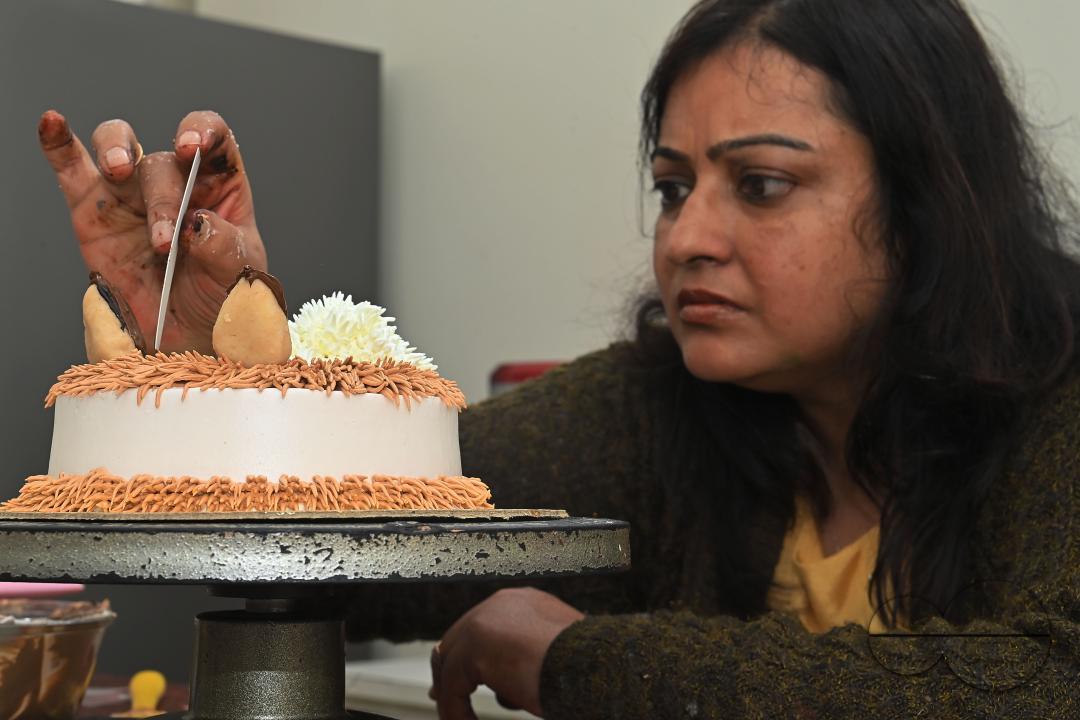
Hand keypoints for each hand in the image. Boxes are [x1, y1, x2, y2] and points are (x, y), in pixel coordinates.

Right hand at [38, 109, 266, 352]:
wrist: (184, 339)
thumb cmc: (218, 300)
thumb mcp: (237, 276)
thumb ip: (224, 247)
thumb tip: (197, 222)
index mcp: (218, 188)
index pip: (213, 138)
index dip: (202, 130)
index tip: (191, 147)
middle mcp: (174, 184)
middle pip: (162, 161)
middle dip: (163, 198)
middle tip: (164, 242)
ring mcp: (131, 195)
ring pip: (118, 147)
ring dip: (116, 150)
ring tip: (117, 172)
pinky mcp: (94, 213)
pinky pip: (73, 171)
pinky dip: (60, 146)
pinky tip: (52, 124)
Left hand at [429, 588, 583, 718]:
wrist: (598, 668)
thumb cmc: (587, 668)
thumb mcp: (552, 657)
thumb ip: (525, 660)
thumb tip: (507, 688)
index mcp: (522, 603)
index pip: (481, 627)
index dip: (467, 656)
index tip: (457, 679)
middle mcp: (502, 604)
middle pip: (458, 639)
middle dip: (449, 672)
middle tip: (441, 696)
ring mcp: (486, 622)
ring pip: (451, 664)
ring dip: (454, 696)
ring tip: (462, 719)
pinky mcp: (475, 648)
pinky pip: (452, 688)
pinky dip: (456, 712)